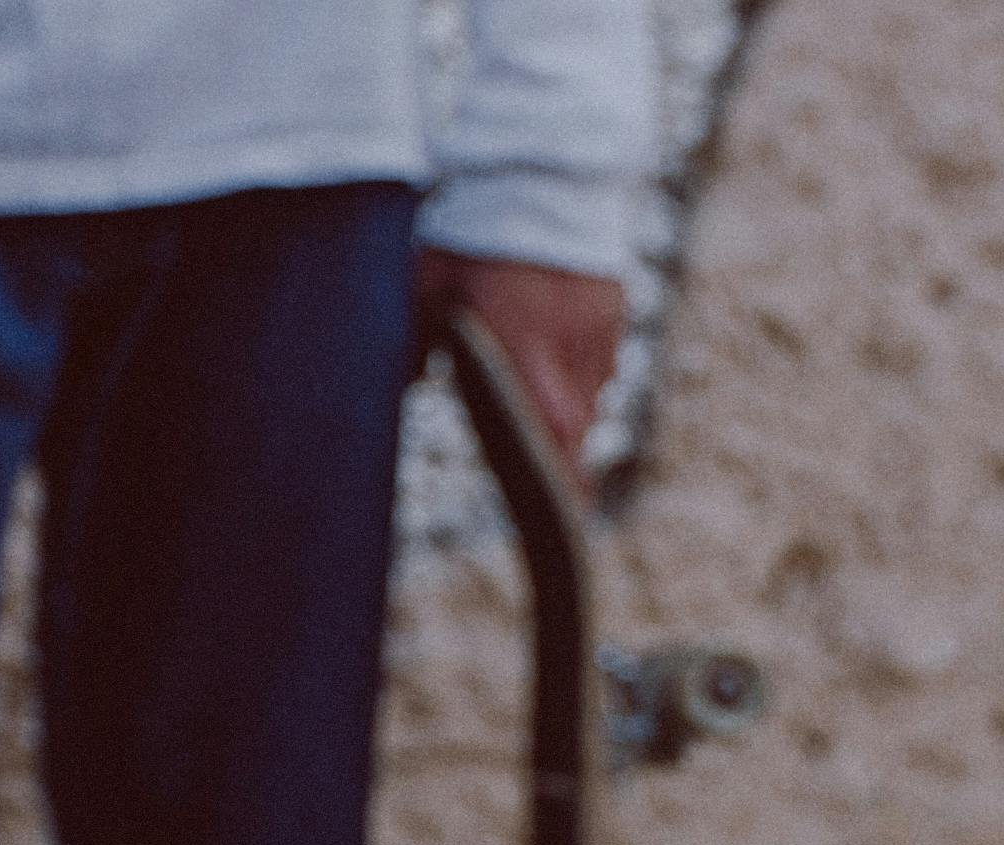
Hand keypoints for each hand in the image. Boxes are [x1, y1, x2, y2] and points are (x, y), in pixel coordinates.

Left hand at [415, 249, 625, 493]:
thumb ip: (412, 343)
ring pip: (589, 391)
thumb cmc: (474, 232)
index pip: (554, 434)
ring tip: (539, 397)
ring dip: (566, 405)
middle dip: (562, 451)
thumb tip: (392, 388)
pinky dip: (579, 369)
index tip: (570, 514)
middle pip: (575, 422)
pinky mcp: (611, 306)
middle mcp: (569, 349)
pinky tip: (554, 354)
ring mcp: (597, 328)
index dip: (564, 478)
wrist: (541, 169)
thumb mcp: (425, 288)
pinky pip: (599, 357)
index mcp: (525, 351)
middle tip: (552, 478)